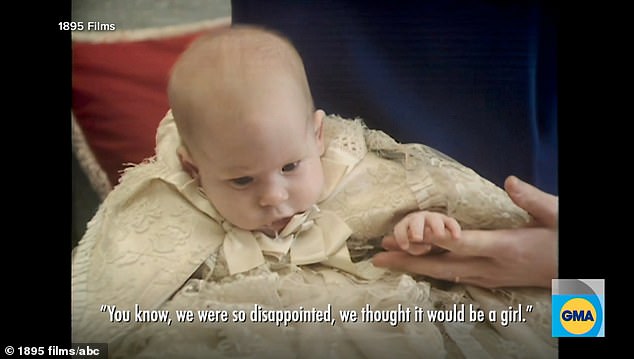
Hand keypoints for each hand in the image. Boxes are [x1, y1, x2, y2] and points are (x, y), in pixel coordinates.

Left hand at [373, 176, 557, 287]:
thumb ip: (532, 200)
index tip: (410, 236)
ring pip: (445, 274)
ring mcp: (490, 276)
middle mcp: (492, 266)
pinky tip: (416, 267)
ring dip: (415, 267)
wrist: (578, 272)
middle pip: (444, 265)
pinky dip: (432, 272)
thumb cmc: (564, 240)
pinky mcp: (491, 280)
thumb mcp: (557, 216)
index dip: (437, 240)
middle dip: (409, 262)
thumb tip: (509, 181)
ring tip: (387, 260)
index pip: (465, 243)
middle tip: (379, 257)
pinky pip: (455, 276)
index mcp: (506, 247)